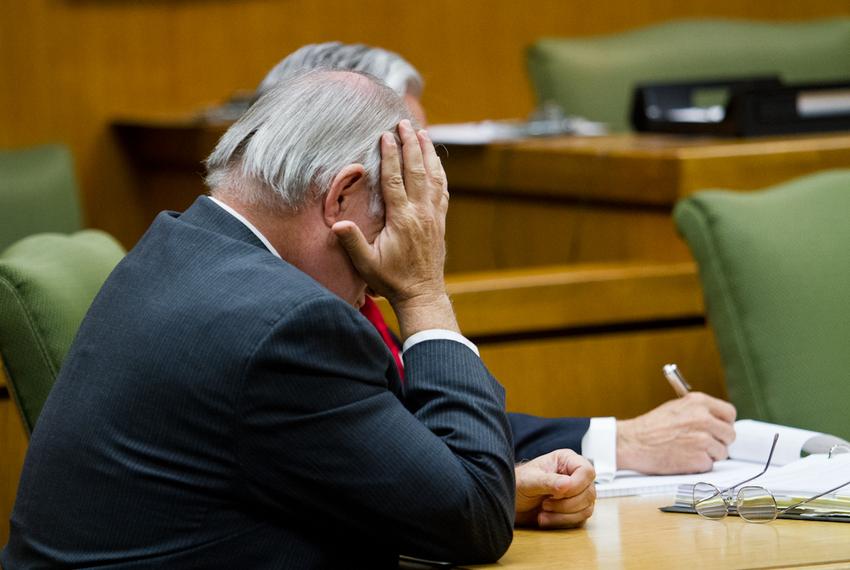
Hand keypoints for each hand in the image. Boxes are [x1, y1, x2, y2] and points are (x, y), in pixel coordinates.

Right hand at [332, 120, 455, 338]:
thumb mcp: (366, 264)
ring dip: (428, 153)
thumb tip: (337, 225)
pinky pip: (442, 190)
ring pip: (433, 177)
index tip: (386, 135)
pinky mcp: (440, 221)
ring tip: (422, 133)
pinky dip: (439, 172)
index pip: (395, 179)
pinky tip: (436, 162)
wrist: (422, 294)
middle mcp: (421, 213)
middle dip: (410, 144)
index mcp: (402, 219)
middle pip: (416, 171)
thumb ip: (352, 242)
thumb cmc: (391, 280)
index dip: (390, 155)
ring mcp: (433, 216)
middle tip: (404, 123)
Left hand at [514, 449, 595, 528]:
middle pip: (589, 492)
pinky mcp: (576, 510)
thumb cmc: (519, 483)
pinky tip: (545, 518)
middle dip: (566, 503)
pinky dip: (561, 521)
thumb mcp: (530, 480)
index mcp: (567, 460)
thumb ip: (548, 481)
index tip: (558, 493)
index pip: (587, 471)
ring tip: (543, 510)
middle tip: (545, 503)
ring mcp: (578, 494)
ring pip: (586, 508)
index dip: (576, 484)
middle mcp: (575, 476)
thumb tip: (567, 485)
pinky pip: (579, 519)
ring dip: (563, 514)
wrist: (512, 500)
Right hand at [616, 392, 736, 473]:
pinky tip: (683, 458)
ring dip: (709, 454)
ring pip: (722, 452)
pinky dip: (698, 465)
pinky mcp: (699, 459)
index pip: (729, 413)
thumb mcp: (676, 407)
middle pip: (730, 434)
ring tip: (688, 450)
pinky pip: (709, 465)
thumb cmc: (650, 427)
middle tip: (704, 443)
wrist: (633, 443)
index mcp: (698, 402)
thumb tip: (717, 420)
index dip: (725, 423)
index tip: (719, 429)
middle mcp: (704, 419)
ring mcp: (703, 440)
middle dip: (719, 441)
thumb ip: (699, 411)